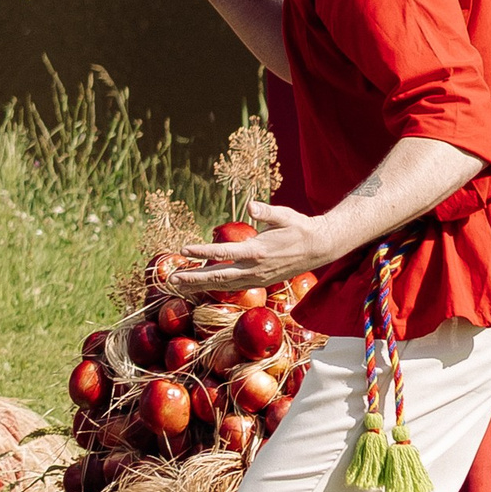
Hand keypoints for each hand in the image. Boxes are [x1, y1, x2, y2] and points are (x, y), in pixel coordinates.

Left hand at [179, 200, 343, 291]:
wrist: (319, 248)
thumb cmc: (299, 227)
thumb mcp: (284, 215)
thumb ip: (266, 211)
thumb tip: (251, 205)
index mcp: (257, 251)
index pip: (223, 254)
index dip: (201, 253)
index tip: (183, 251)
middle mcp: (254, 269)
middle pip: (218, 276)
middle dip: (193, 279)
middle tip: (171, 280)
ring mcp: (258, 278)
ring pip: (224, 285)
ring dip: (201, 285)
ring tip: (180, 285)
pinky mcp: (260, 281)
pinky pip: (234, 286)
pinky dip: (217, 286)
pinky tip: (204, 285)